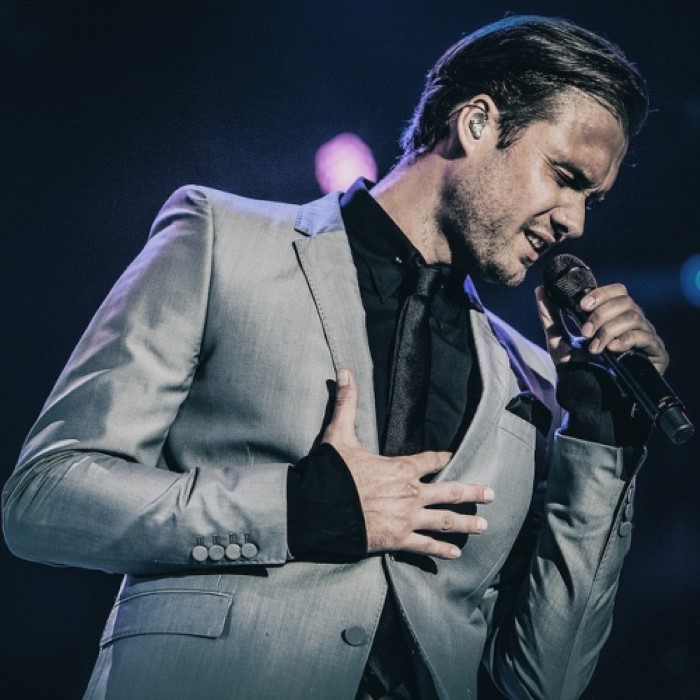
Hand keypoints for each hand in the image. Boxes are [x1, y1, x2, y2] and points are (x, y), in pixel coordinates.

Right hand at [321, 369, 493, 559]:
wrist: (320, 509)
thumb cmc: (331, 473)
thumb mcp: (338, 434)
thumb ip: (346, 404)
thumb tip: (344, 371)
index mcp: (400, 467)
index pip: (429, 459)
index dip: (442, 458)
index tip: (453, 457)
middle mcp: (410, 493)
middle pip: (450, 491)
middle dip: (472, 492)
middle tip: (491, 494)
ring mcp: (406, 518)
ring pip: (445, 521)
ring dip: (466, 523)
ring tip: (484, 526)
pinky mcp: (397, 540)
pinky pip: (425, 546)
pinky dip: (442, 550)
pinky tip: (455, 554)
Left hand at [535, 284, 668, 373]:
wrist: (590, 396)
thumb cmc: (577, 366)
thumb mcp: (558, 340)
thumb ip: (549, 315)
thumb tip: (539, 290)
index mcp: (614, 315)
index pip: (617, 291)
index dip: (601, 294)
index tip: (582, 305)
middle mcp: (633, 322)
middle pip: (624, 302)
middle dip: (600, 315)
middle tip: (585, 333)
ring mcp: (646, 335)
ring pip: (633, 318)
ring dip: (608, 331)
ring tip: (595, 349)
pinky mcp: (656, 352)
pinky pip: (645, 337)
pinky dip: (626, 340)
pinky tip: (613, 349)